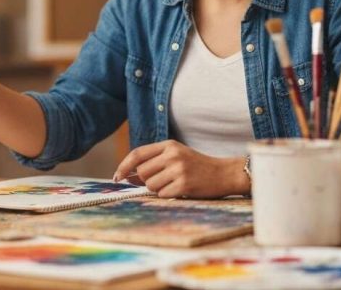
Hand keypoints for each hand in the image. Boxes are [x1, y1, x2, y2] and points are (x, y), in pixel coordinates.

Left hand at [112, 140, 248, 198]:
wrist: (223, 173)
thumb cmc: (196, 166)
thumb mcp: (176, 156)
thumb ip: (153, 162)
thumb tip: (127, 175)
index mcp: (169, 145)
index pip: (138, 154)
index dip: (124, 166)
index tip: (117, 177)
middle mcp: (173, 155)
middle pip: (143, 172)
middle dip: (148, 180)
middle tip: (164, 180)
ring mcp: (179, 170)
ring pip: (151, 185)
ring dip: (159, 189)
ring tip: (174, 183)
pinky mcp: (184, 185)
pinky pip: (163, 195)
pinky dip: (169, 195)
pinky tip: (181, 189)